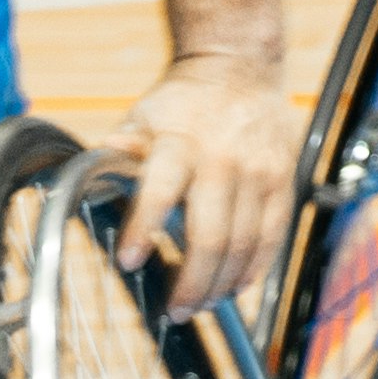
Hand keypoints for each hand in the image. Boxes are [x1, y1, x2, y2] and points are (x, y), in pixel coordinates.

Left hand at [104, 50, 301, 322]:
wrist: (239, 66)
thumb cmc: (180, 103)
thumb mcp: (142, 117)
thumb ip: (121, 152)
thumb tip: (94, 175)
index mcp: (180, 141)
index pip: (161, 189)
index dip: (143, 229)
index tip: (127, 262)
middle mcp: (223, 158)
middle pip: (211, 234)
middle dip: (190, 282)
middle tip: (173, 312)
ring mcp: (258, 171)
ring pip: (244, 244)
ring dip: (220, 284)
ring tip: (200, 306)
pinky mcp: (283, 179)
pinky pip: (273, 235)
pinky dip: (255, 268)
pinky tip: (235, 287)